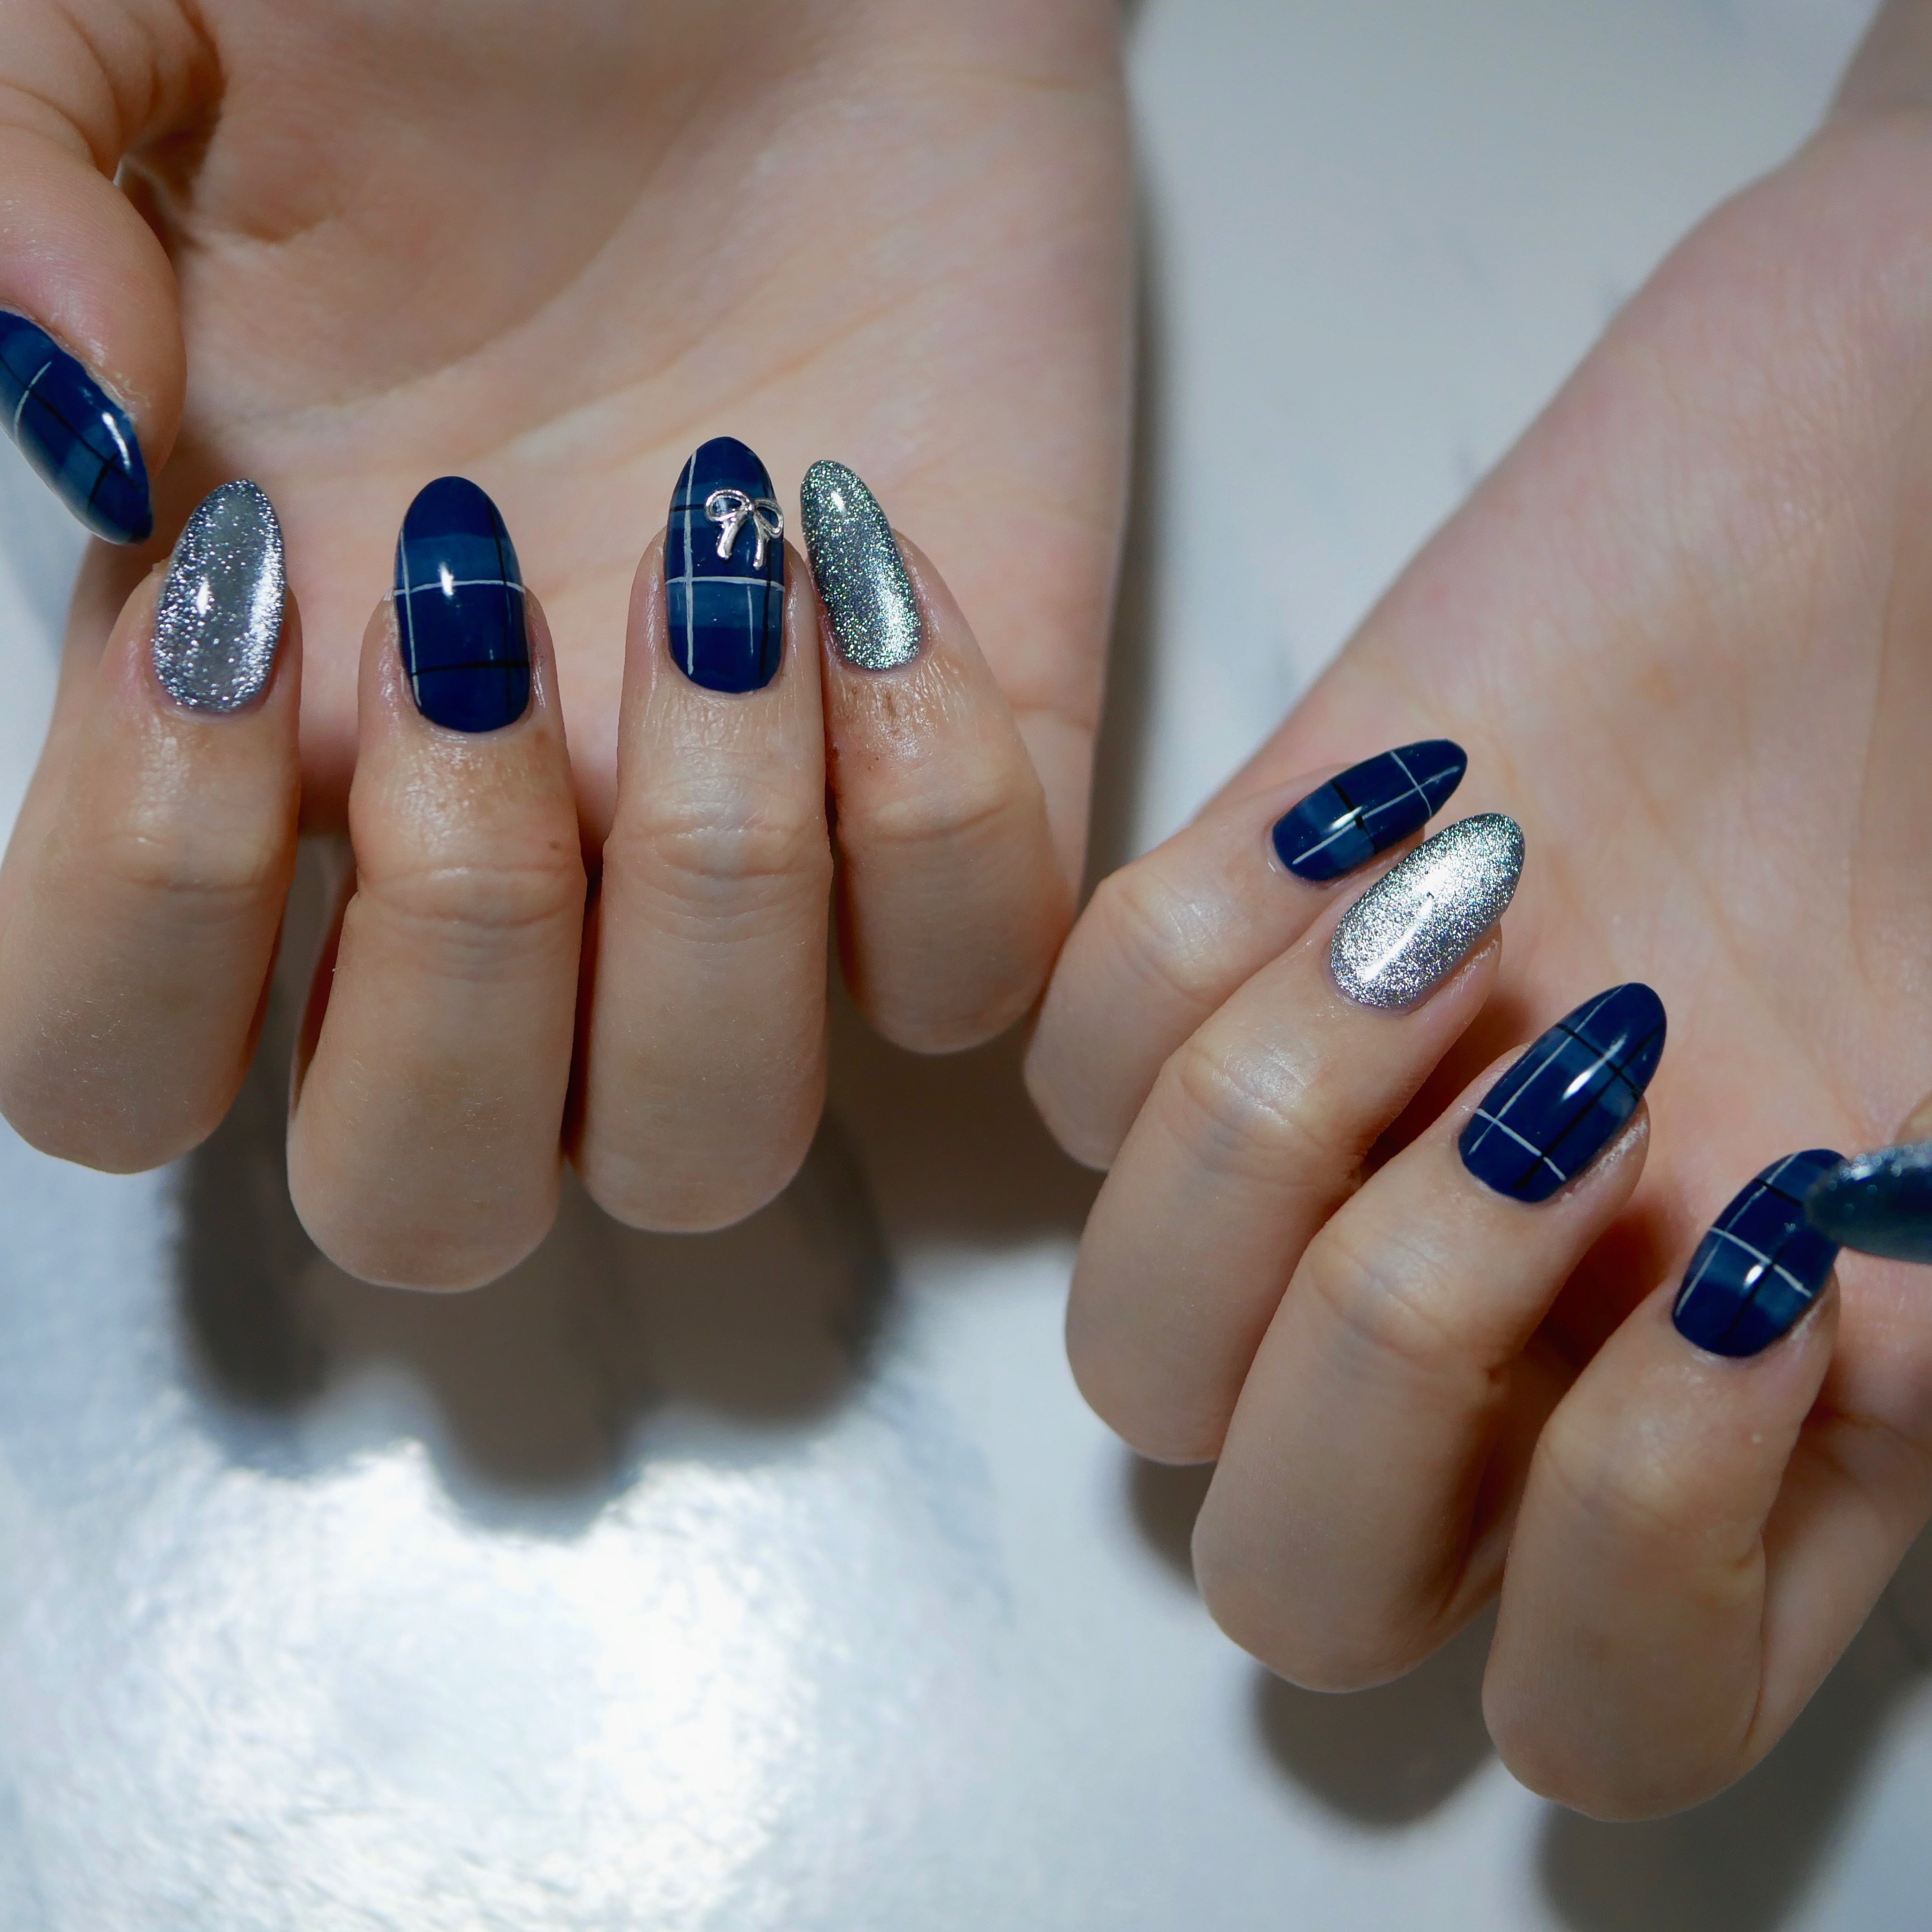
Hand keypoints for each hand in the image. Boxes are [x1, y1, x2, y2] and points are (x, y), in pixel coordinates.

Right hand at [0, 0, 1129, 1274]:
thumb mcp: (153, 27)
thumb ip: (12, 190)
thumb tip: (78, 445)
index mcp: (276, 730)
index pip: (122, 1070)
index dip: (143, 919)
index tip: (248, 595)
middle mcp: (509, 853)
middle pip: (431, 1203)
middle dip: (454, 968)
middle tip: (484, 632)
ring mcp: (752, 845)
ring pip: (713, 1146)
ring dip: (708, 899)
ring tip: (710, 577)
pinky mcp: (975, 773)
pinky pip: (968, 975)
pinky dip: (935, 814)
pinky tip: (871, 561)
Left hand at [1027, 4, 1931, 1818]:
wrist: (1866, 450)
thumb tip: (1793, 1334)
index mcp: (1732, 1403)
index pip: (1590, 1713)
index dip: (1633, 1561)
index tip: (1757, 1268)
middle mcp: (1502, 1316)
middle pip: (1285, 1578)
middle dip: (1388, 1370)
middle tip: (1564, 1109)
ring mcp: (1331, 1139)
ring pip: (1128, 1355)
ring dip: (1279, 1153)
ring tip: (1471, 932)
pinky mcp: (1216, 938)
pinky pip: (1070, 1051)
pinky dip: (1220, 940)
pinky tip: (1406, 803)